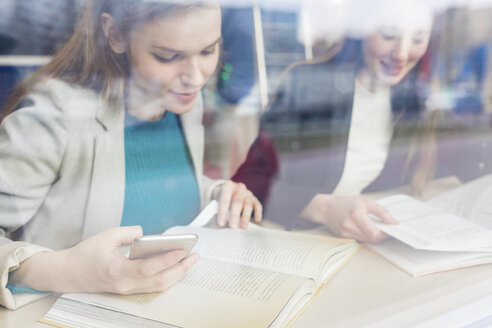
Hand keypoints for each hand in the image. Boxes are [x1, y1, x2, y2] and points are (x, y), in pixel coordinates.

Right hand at [11, 226, 198, 293]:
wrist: (68, 273)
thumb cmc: (85, 254)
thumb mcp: (106, 235)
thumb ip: (129, 233)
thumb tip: (147, 234)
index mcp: (117, 271)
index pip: (148, 268)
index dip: (167, 260)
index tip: (182, 250)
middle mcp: (125, 284)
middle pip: (159, 281)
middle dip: (180, 269)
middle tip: (194, 255)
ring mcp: (128, 290)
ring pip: (159, 286)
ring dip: (177, 274)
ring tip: (190, 260)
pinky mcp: (129, 289)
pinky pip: (153, 286)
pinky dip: (167, 277)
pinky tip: (176, 266)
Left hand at [216, 180, 262, 228]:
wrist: (230, 190)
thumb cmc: (223, 197)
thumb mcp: (217, 200)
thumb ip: (219, 209)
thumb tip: (221, 223)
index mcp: (228, 186)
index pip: (224, 199)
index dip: (222, 212)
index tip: (221, 223)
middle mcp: (238, 188)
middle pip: (237, 201)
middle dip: (235, 215)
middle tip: (233, 226)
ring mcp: (247, 193)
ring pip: (248, 204)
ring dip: (246, 217)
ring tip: (243, 227)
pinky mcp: (254, 198)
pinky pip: (258, 205)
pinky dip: (258, 213)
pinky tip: (257, 219)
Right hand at [300, 194, 397, 242]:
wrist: (327, 208)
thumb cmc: (347, 203)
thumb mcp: (366, 201)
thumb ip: (382, 212)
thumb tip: (395, 223)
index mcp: (356, 214)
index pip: (375, 232)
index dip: (385, 233)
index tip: (390, 229)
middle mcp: (349, 225)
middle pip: (372, 238)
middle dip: (381, 235)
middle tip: (384, 228)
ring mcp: (345, 233)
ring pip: (367, 241)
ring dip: (373, 236)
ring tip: (373, 227)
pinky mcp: (343, 237)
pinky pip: (360, 240)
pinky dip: (365, 236)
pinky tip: (364, 228)